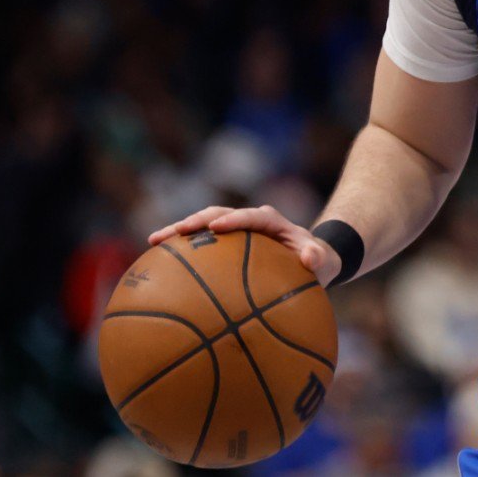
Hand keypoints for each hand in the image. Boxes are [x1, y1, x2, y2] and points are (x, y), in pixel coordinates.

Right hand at [148, 205, 342, 286]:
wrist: (310, 259)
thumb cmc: (316, 260)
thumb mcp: (323, 260)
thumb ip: (318, 257)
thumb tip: (310, 258)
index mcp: (271, 221)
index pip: (251, 215)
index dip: (234, 218)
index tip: (216, 226)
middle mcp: (250, 220)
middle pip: (218, 213)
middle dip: (195, 220)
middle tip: (173, 232)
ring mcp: (235, 230)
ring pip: (204, 224)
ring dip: (180, 230)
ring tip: (154, 241)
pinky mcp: (225, 242)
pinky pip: (201, 244)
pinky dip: (182, 249)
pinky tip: (157, 262)